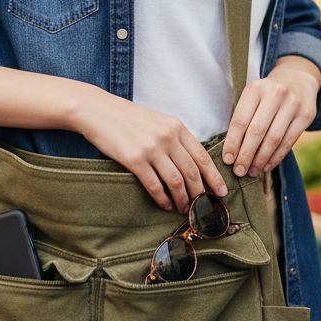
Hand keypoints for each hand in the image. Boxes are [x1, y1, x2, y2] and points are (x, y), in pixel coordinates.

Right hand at [75, 89, 227, 212]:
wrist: (98, 111)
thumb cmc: (128, 118)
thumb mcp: (158, 121)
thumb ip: (175, 138)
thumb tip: (191, 164)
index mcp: (176, 127)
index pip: (202, 156)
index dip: (214, 177)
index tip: (221, 192)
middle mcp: (167, 137)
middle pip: (192, 172)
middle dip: (200, 194)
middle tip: (202, 207)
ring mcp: (151, 148)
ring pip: (176, 181)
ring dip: (182, 199)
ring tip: (183, 209)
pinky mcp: (135, 159)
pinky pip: (155, 185)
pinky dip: (163, 198)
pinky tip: (165, 204)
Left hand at [223, 58, 320, 177]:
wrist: (297, 79)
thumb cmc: (267, 94)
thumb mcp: (253, 96)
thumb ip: (243, 118)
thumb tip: (232, 153)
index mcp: (256, 88)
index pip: (240, 120)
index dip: (233, 143)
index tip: (227, 160)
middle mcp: (275, 93)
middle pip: (257, 131)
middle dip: (246, 155)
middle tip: (239, 171)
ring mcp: (293, 104)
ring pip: (274, 139)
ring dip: (261, 159)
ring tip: (252, 171)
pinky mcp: (306, 115)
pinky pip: (289, 141)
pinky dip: (276, 157)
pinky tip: (267, 166)